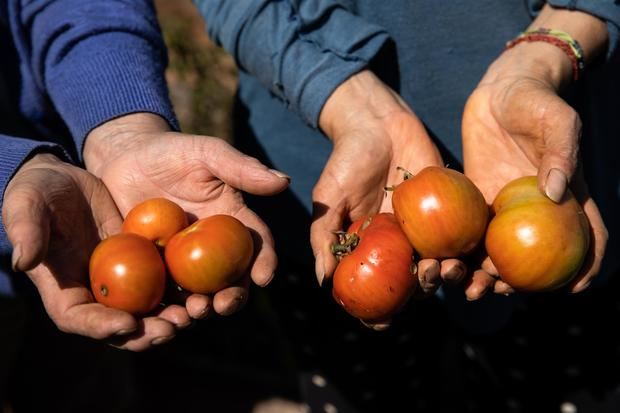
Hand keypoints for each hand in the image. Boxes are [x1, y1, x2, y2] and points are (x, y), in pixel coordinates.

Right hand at [2, 153, 187, 350]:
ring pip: (150, 310)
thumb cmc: (39, 193)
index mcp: (65, 291)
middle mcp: (96, 294)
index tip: (128, 322)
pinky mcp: (145, 265)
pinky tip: (205, 288)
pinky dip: (183, 290)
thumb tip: (23, 260)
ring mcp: (123, 282)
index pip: (79, 319)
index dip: (102, 327)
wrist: (66, 180)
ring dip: (172, 316)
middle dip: (147, 332)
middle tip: (173, 327)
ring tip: (196, 311)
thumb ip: (26, 231)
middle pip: (122, 326)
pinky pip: (165, 283)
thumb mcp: (27, 205)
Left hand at [84, 113, 289, 316]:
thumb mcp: (208, 153)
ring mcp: (184, 262)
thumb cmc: (172, 151)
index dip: (265, 262)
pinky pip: (163, 292)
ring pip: (200, 293)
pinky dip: (166, 308)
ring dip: (201, 308)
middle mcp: (214, 248)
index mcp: (233, 222)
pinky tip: (161, 314)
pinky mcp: (155, 269)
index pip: (257, 245)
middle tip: (222, 304)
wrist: (125, 158)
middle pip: (232, 279)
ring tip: (193, 312)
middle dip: (233, 297)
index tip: (263, 277)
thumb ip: (242, 168)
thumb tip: (284, 182)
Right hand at [314, 70, 469, 307]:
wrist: (377, 122)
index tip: (382, 323)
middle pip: (413, 281)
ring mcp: (426, 227)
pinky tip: (474, 255)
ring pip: (441, 262)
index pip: (374, 287)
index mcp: (370, 247)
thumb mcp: (328, 198)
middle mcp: (399, 243)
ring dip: (449, 273)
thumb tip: (324, 282)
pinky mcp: (450, 207)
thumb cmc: (346, 160)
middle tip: (424, 279)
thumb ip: (324, 236)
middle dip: (421, 292)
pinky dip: (471, 249)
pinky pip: (462, 233)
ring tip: (449, 267)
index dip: (377, 310)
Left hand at [462, 41, 607, 298]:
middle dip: (517, 283)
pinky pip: (468, 231)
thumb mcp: (558, 122)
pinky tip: (442, 263)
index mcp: (566, 198)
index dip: (586, 268)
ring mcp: (504, 207)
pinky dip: (459, 251)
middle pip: (532, 258)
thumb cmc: (538, 101)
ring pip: (496, 252)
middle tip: (494, 291)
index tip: (572, 291)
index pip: (586, 238)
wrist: (502, 88)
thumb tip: (557, 194)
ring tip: (465, 288)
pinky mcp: (476, 199)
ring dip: (482, 275)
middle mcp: (535, 211)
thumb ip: (561, 154)